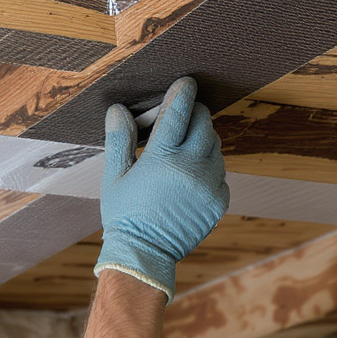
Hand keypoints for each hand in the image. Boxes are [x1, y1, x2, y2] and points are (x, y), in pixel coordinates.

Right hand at [94, 77, 228, 301]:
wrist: (144, 254)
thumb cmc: (124, 213)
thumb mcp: (114, 176)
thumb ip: (120, 139)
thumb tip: (118, 110)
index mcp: (162, 158)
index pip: (179, 112)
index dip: (183, 93)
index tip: (186, 83)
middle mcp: (191, 168)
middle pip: (204, 124)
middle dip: (195, 114)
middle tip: (183, 115)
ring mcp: (209, 185)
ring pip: (216, 146)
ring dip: (203, 139)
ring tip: (184, 147)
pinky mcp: (218, 202)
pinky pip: (222, 173)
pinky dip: (210, 166)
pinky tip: (193, 174)